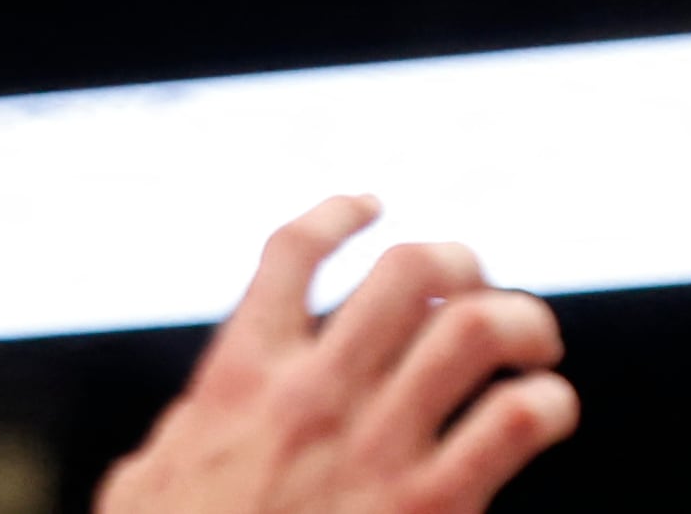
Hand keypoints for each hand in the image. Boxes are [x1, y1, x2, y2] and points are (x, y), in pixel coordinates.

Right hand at [97, 196, 577, 513]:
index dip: (339, 213)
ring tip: (532, 348)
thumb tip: (187, 427)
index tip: (373, 206)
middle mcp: (311, 398)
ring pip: (477, 326)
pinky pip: (516, 420)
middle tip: (474, 294)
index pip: (290, 256)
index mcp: (237, 384)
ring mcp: (372, 449)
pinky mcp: (427, 506)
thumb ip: (178, 442)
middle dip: (458, 264)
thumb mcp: (142, 493)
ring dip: (520, 320)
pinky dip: (547, 405)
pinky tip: (544, 415)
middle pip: (410, 268)